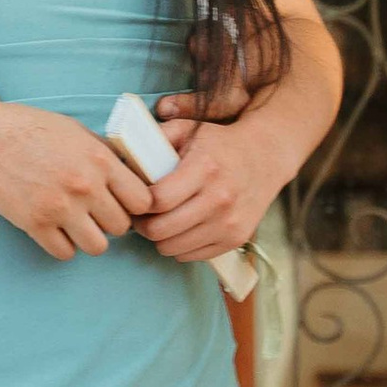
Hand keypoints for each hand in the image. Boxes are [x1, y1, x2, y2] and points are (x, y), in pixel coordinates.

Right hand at [0, 99, 151, 261]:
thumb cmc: (28, 128)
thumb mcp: (74, 130)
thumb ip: (103, 153)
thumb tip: (128, 176)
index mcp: (99, 159)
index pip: (143, 201)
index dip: (135, 205)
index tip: (122, 203)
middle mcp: (84, 185)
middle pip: (122, 227)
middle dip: (110, 222)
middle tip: (94, 213)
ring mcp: (59, 207)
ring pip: (98, 247)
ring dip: (89, 238)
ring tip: (77, 225)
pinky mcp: (34, 224)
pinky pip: (64, 253)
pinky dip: (62, 246)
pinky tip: (55, 230)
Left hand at [144, 98, 282, 262]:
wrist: (265, 157)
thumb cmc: (219, 144)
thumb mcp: (188, 129)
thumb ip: (154, 139)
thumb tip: (121, 157)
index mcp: (204, 168)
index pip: (157, 200)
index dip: (138, 204)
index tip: (134, 199)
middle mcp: (219, 198)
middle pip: (161, 230)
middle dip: (143, 225)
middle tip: (141, 216)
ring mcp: (229, 223)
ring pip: (173, 248)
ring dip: (159, 238)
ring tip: (160, 222)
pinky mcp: (236, 239)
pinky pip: (191, 256)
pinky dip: (179, 247)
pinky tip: (181, 229)